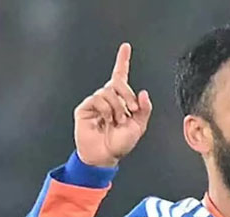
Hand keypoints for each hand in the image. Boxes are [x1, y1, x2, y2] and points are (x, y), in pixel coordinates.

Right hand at [73, 43, 152, 165]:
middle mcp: (108, 98)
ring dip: (117, 107)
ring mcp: (95, 102)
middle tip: (132, 111)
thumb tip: (143, 93)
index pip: (121, 76)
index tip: (126, 47)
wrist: (105, 155)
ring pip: (108, 91)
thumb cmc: (120, 143)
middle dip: (128, 95)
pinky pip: (97, 99)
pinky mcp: (85, 108)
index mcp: (121, 100)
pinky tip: (105, 120)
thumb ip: (144, 110)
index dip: (123, 61)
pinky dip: (105, 109)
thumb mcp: (138, 127)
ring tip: (116, 121)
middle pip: (118, 82)